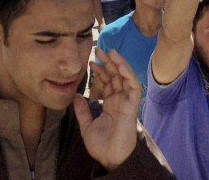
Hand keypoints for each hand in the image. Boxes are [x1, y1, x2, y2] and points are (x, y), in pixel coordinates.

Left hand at [75, 48, 139, 171]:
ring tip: (109, 52)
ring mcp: (127, 102)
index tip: (91, 62)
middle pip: (116, 76)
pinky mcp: (132, 105)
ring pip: (125, 77)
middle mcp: (120, 100)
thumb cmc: (101, 145)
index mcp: (111, 104)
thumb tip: (75, 96)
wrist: (110, 158)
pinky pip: (133, 86)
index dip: (100, 71)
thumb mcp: (87, 125)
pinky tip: (120, 65)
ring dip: (118, 64)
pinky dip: (128, 74)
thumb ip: (82, 111)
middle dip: (108, 62)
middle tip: (98, 50)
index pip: (108, 82)